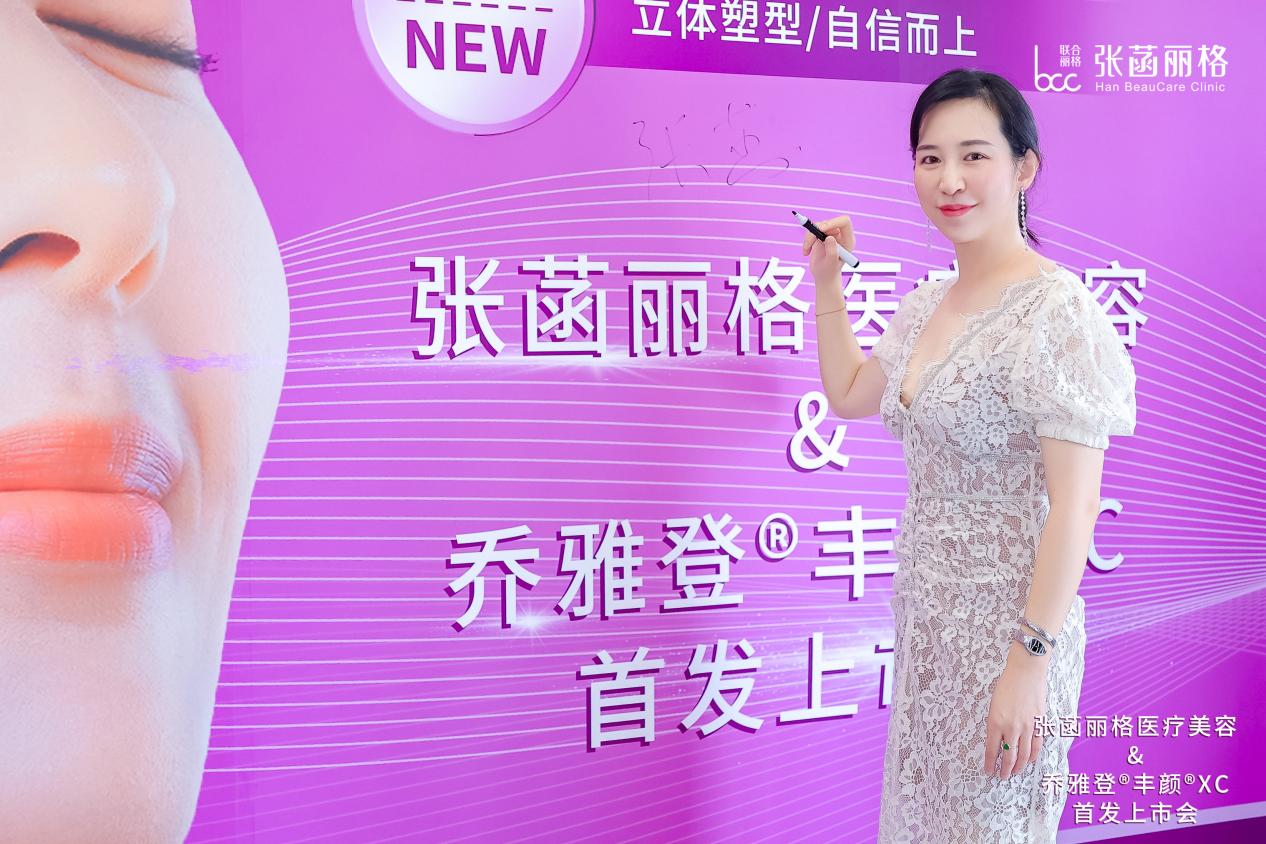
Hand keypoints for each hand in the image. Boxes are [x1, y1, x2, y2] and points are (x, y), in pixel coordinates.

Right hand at [800, 213, 856, 286]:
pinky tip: (806, 252)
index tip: (821, 229)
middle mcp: (840, 234)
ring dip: (808, 237)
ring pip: (817, 225)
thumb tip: (830, 237)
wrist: (823, 276)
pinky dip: (806, 240)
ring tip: (806, 251)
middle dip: (815, 232)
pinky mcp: (821, 235)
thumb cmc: (829, 272)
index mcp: (848, 240)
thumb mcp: (831, 264)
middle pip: (827, 222)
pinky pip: (811, 230)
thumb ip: (832, 251)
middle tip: (808, 244)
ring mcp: (830, 234)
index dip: (832, 222)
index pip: (844, 222)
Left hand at [982, 643, 1048, 778]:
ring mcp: (1027, 727)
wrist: (1025, 672)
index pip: (991, 750)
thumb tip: (997, 741)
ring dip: (1018, 766)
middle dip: (1004, 769)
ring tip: (1014, 773)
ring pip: (1023, 755)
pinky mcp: (1039, 724)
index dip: (990, 763)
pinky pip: (1036, 746)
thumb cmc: (1006, 685)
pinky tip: (1028, 761)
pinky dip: (1032, 756)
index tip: (988, 771)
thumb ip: (995, 724)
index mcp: (995, 722)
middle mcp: (1011, 728)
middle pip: (1008, 756)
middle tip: (1001, 777)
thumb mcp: (993, 705)